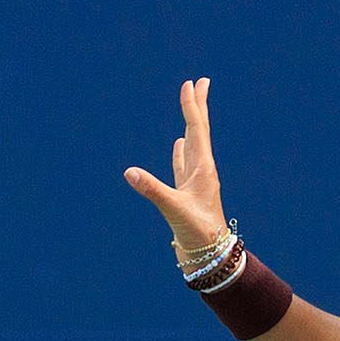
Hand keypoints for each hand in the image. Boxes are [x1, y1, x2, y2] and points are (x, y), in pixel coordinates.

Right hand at [123, 77, 228, 253]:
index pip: (197, 130)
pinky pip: (184, 166)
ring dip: (191, 125)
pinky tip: (179, 145)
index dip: (192, 106)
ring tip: (191, 108)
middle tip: (200, 83)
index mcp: (203, 170)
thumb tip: (130, 172)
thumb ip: (153, 190)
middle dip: (198, 106)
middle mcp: (202, 171)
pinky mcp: (187, 194)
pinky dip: (181, 153)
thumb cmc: (198, 235)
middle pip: (199, 131)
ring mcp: (195, 182)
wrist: (209, 258)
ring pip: (193, 146)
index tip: (191, 84)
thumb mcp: (174, 211)